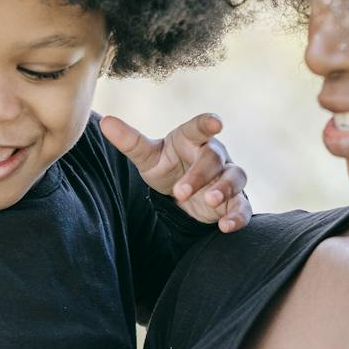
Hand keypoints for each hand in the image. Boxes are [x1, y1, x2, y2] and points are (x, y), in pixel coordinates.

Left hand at [101, 113, 251, 232]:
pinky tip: (226, 226)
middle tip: (180, 192)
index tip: (216, 123)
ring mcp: (227, 176)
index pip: (201, 127)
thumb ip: (130, 141)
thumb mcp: (147, 157)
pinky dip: (237, 216)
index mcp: (193, 138)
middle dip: (200, 174)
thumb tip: (105, 122)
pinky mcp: (234, 200)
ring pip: (235, 176)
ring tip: (210, 201)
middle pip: (214, 157)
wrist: (182, 193)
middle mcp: (214, 154)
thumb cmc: (167, 166)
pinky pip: (243, 206)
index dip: (209, 123)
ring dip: (225, 188)